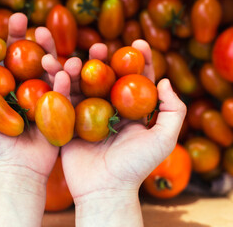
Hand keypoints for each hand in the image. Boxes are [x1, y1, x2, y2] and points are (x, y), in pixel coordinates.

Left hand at [0, 14, 59, 225]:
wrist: (14, 168)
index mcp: (2, 84)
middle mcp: (22, 85)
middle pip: (23, 54)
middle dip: (20, 33)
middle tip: (19, 17)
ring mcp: (42, 94)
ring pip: (45, 66)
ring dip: (46, 48)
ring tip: (41, 36)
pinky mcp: (59, 107)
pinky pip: (63, 91)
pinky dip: (62, 80)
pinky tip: (61, 69)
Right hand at [42, 40, 186, 225]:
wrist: (104, 190)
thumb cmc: (135, 167)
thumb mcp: (163, 140)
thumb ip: (172, 111)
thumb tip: (163, 81)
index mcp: (132, 111)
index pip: (136, 79)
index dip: (138, 59)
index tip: (137, 42)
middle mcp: (109, 110)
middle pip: (106, 77)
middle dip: (104, 59)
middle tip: (100, 46)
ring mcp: (87, 116)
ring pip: (82, 85)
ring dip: (78, 69)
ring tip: (76, 59)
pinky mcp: (68, 123)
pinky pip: (64, 100)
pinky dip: (61, 86)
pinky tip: (60, 73)